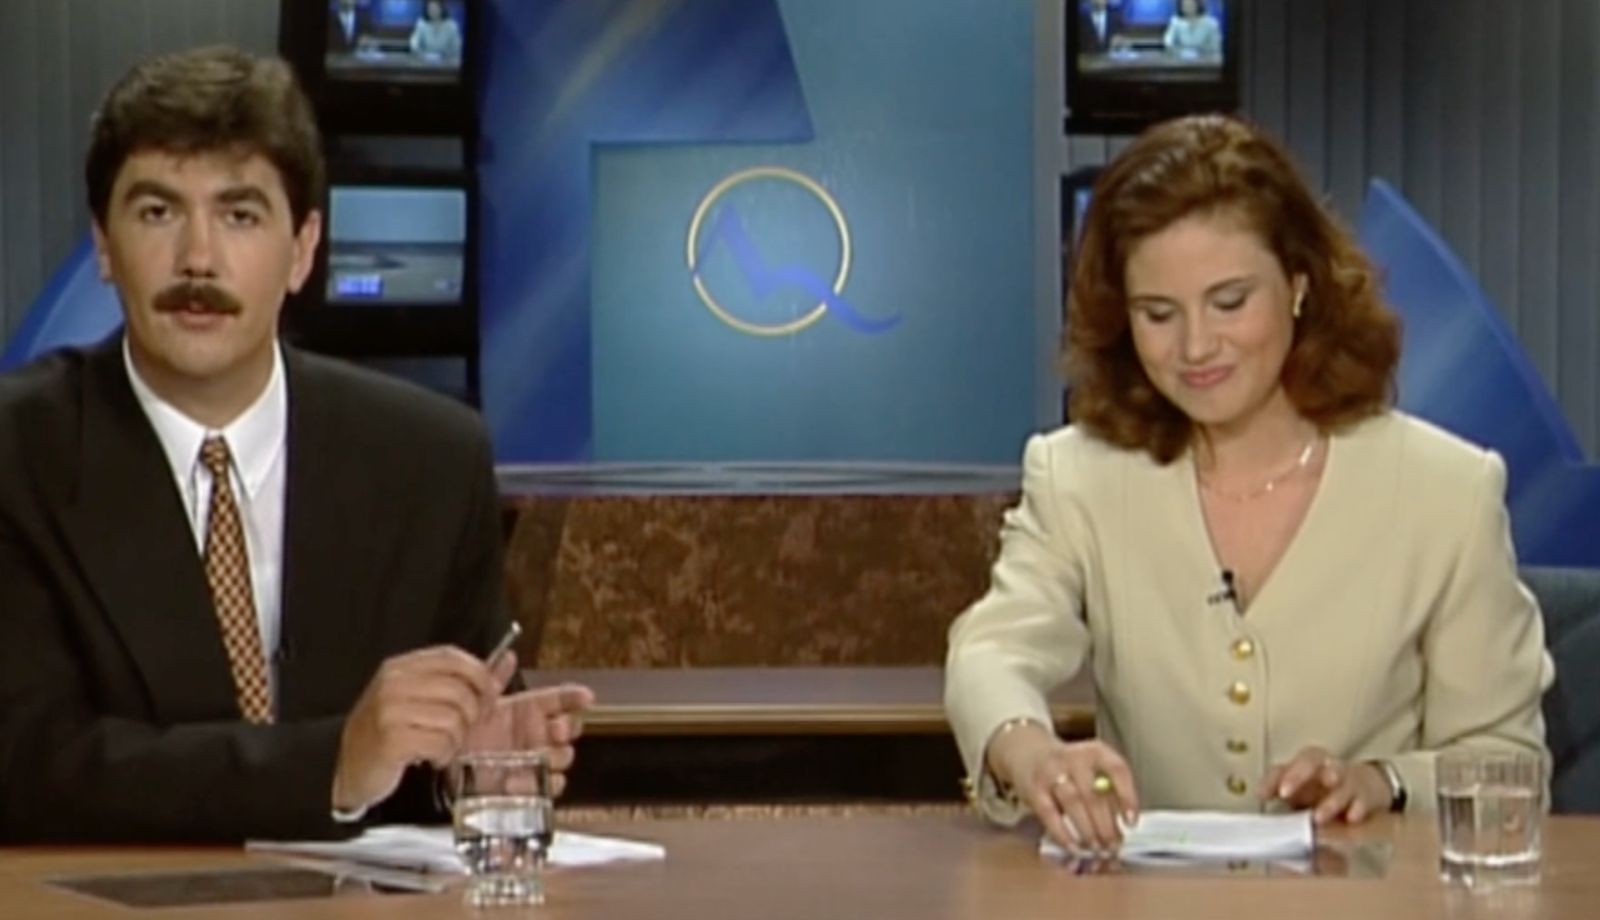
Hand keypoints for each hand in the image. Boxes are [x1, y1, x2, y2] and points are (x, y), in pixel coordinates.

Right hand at [332, 645, 507, 812]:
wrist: (345, 768)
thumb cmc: (388, 732)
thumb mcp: (422, 699)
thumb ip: (466, 680)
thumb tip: (507, 659)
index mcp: (401, 668)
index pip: (453, 657)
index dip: (479, 676)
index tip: (488, 696)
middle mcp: (394, 684)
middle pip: (460, 690)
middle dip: (471, 716)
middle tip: (462, 730)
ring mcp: (390, 711)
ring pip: (454, 719)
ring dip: (456, 740)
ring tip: (440, 746)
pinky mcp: (391, 740)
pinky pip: (440, 743)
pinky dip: (443, 755)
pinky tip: (430, 757)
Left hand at [462, 652, 594, 797]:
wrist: (451, 764)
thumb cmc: (467, 731)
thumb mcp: (478, 703)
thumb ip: (495, 679)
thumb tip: (508, 655)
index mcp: (530, 709)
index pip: (561, 699)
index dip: (576, 697)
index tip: (586, 697)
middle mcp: (539, 733)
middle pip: (570, 728)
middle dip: (569, 727)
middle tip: (557, 729)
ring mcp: (538, 760)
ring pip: (564, 756)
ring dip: (557, 756)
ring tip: (540, 756)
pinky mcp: (532, 784)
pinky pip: (550, 786)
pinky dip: (541, 784)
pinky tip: (520, 781)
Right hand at [988, 723, 1139, 853]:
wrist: (1028, 752)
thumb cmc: (1070, 768)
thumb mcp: (1092, 769)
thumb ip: (1108, 792)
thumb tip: (1123, 828)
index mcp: (1095, 752)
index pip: (1117, 770)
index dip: (1127, 796)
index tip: (1131, 822)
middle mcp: (1073, 758)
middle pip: (1094, 794)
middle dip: (1106, 826)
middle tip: (1113, 847)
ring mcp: (1051, 773)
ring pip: (1073, 803)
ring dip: (1087, 831)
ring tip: (1096, 849)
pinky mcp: (1034, 789)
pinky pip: (1050, 815)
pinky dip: (1063, 834)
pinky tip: (1074, 848)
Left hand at [1259, 746, 1391, 824]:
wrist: (1365, 786)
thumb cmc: (1323, 787)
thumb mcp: (1300, 786)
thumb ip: (1278, 788)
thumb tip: (1258, 794)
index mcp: (1309, 762)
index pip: (1287, 763)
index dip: (1274, 777)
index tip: (1264, 794)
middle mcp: (1327, 765)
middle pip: (1312, 759)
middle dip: (1298, 774)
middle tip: (1286, 793)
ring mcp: (1349, 779)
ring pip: (1340, 782)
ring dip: (1328, 799)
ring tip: (1318, 817)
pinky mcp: (1366, 796)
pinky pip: (1363, 799)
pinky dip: (1357, 808)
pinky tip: (1350, 818)